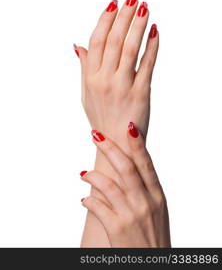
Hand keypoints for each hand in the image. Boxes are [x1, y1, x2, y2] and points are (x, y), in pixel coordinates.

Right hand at [75, 0, 158, 150]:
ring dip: (138, 25)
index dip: (105, 20)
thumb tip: (78, 46)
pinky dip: (152, 47)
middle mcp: (105, 80)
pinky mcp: (141, 93)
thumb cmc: (101, 118)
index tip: (114, 4)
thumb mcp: (86, 94)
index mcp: (91, 78)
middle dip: (124, 16)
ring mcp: (123, 86)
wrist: (116, 144)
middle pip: (114, 40)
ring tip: (145, 8)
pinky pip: (147, 65)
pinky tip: (155, 32)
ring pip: (130, 48)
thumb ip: (84, 68)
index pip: (97, 42)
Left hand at [80, 122, 170, 246]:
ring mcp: (131, 215)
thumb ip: (145, 188)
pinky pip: (97, 207)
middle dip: (109, 148)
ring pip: (107, 184)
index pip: (146, 164)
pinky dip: (88, 200)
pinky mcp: (117, 228)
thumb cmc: (154, 235)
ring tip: (83, 173)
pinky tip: (84, 199)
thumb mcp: (157, 209)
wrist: (154, 265)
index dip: (137, 144)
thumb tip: (129, 169)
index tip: (129, 127)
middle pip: (125, 167)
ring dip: (92, 175)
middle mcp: (145, 202)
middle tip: (96, 136)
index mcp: (157, 195)